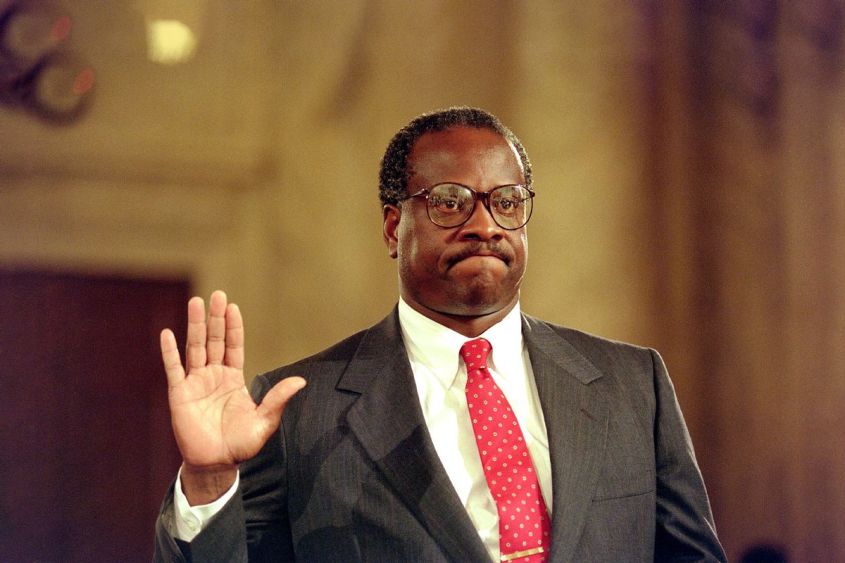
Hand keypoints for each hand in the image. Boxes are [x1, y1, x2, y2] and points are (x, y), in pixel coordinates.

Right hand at [160, 290, 304, 503]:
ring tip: (196, 302)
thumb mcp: (265, 421)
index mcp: (233, 378)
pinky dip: (169, 351)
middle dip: (215, 318)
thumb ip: (278, 400)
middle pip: (214, 340)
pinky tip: (168, 333)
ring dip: (195, 325)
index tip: (232, 307)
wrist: (216, 464)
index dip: (233, 327)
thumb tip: (301, 382)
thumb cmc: (240, 444)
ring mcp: (196, 383)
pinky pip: (174, 369)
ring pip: (195, 348)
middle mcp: (214, 375)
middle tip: (216, 295)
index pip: (233, 346)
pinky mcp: (179, 394)